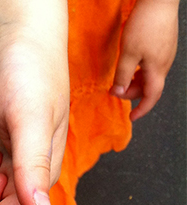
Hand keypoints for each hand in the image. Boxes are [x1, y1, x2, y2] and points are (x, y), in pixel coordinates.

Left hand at [110, 0, 178, 120]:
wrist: (159, 1)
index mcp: (157, 69)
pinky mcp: (163, 46)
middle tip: (114, 91)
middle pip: (148, 87)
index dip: (142, 109)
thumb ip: (123, 75)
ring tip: (119, 80)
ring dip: (134, 82)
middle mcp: (164, 64)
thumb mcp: (128, 54)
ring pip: (149, 76)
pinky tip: (129, 66)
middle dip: (131, 93)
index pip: (151, 97)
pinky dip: (139, 72)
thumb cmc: (145, 25)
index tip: (132, 117)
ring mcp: (165, 55)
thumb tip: (119, 93)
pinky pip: (151, 66)